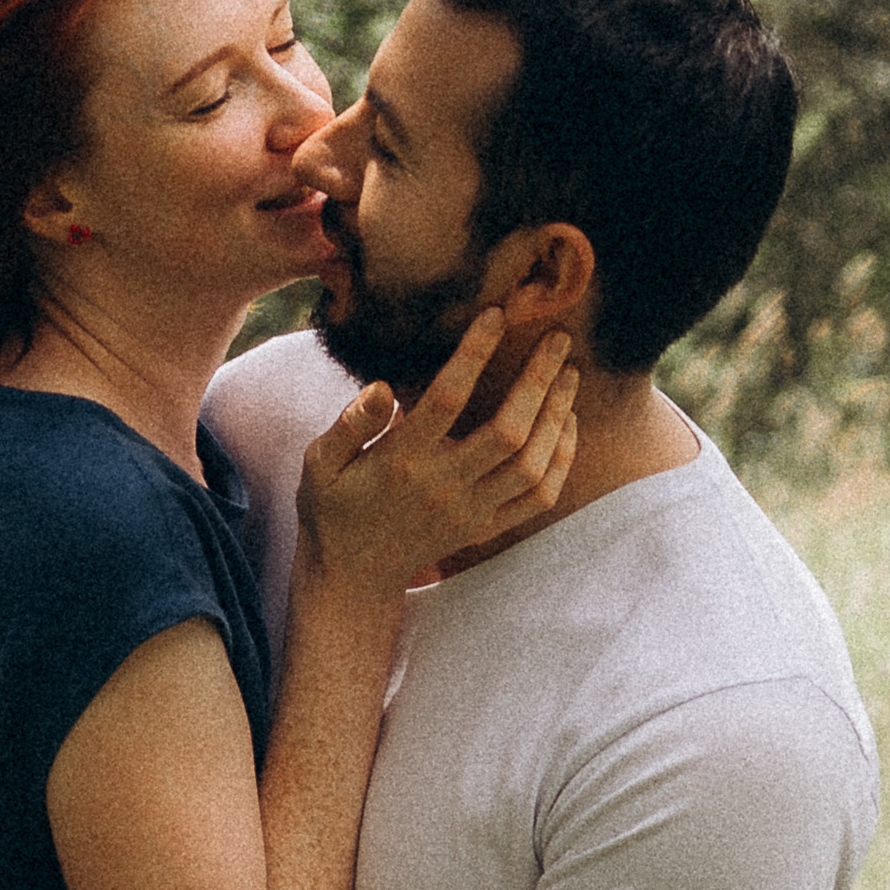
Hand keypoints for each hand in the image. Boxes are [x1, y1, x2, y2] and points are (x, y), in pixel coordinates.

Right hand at [295, 318, 577, 598]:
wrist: (353, 574)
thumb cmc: (332, 506)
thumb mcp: (320, 462)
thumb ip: (350, 424)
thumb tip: (383, 387)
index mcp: (400, 462)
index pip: (446, 400)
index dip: (474, 353)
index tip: (496, 315)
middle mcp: (442, 487)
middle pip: (506, 431)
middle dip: (539, 379)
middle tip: (558, 338)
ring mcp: (469, 512)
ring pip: (531, 464)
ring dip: (557, 415)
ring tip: (569, 373)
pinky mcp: (485, 529)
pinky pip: (539, 497)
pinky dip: (561, 459)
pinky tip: (566, 424)